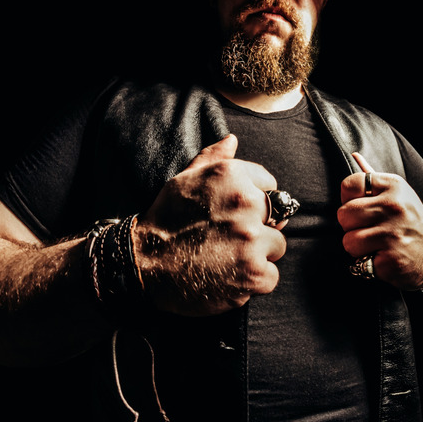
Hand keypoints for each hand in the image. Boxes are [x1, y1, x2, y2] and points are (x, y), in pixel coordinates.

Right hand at [135, 134, 287, 315]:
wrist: (145, 265)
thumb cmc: (165, 221)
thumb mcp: (185, 180)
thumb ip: (213, 158)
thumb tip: (232, 140)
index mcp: (232, 176)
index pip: (270, 185)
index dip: (255, 202)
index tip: (238, 214)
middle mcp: (246, 204)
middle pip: (277, 216)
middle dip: (259, 227)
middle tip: (230, 239)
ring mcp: (252, 240)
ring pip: (276, 246)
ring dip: (259, 255)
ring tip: (228, 258)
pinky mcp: (255, 273)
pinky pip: (271, 276)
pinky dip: (254, 281)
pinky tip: (231, 277)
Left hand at [338, 153, 422, 289]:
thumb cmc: (411, 222)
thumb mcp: (399, 194)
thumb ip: (373, 176)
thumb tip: (354, 153)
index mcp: (394, 186)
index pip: (348, 185)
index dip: (349, 201)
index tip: (363, 209)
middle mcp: (395, 207)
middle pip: (343, 215)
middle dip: (351, 227)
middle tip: (370, 231)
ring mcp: (394, 234)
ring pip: (348, 242)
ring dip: (358, 249)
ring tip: (377, 245)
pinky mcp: (392, 260)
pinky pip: (359, 263)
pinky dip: (368, 265)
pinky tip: (384, 258)